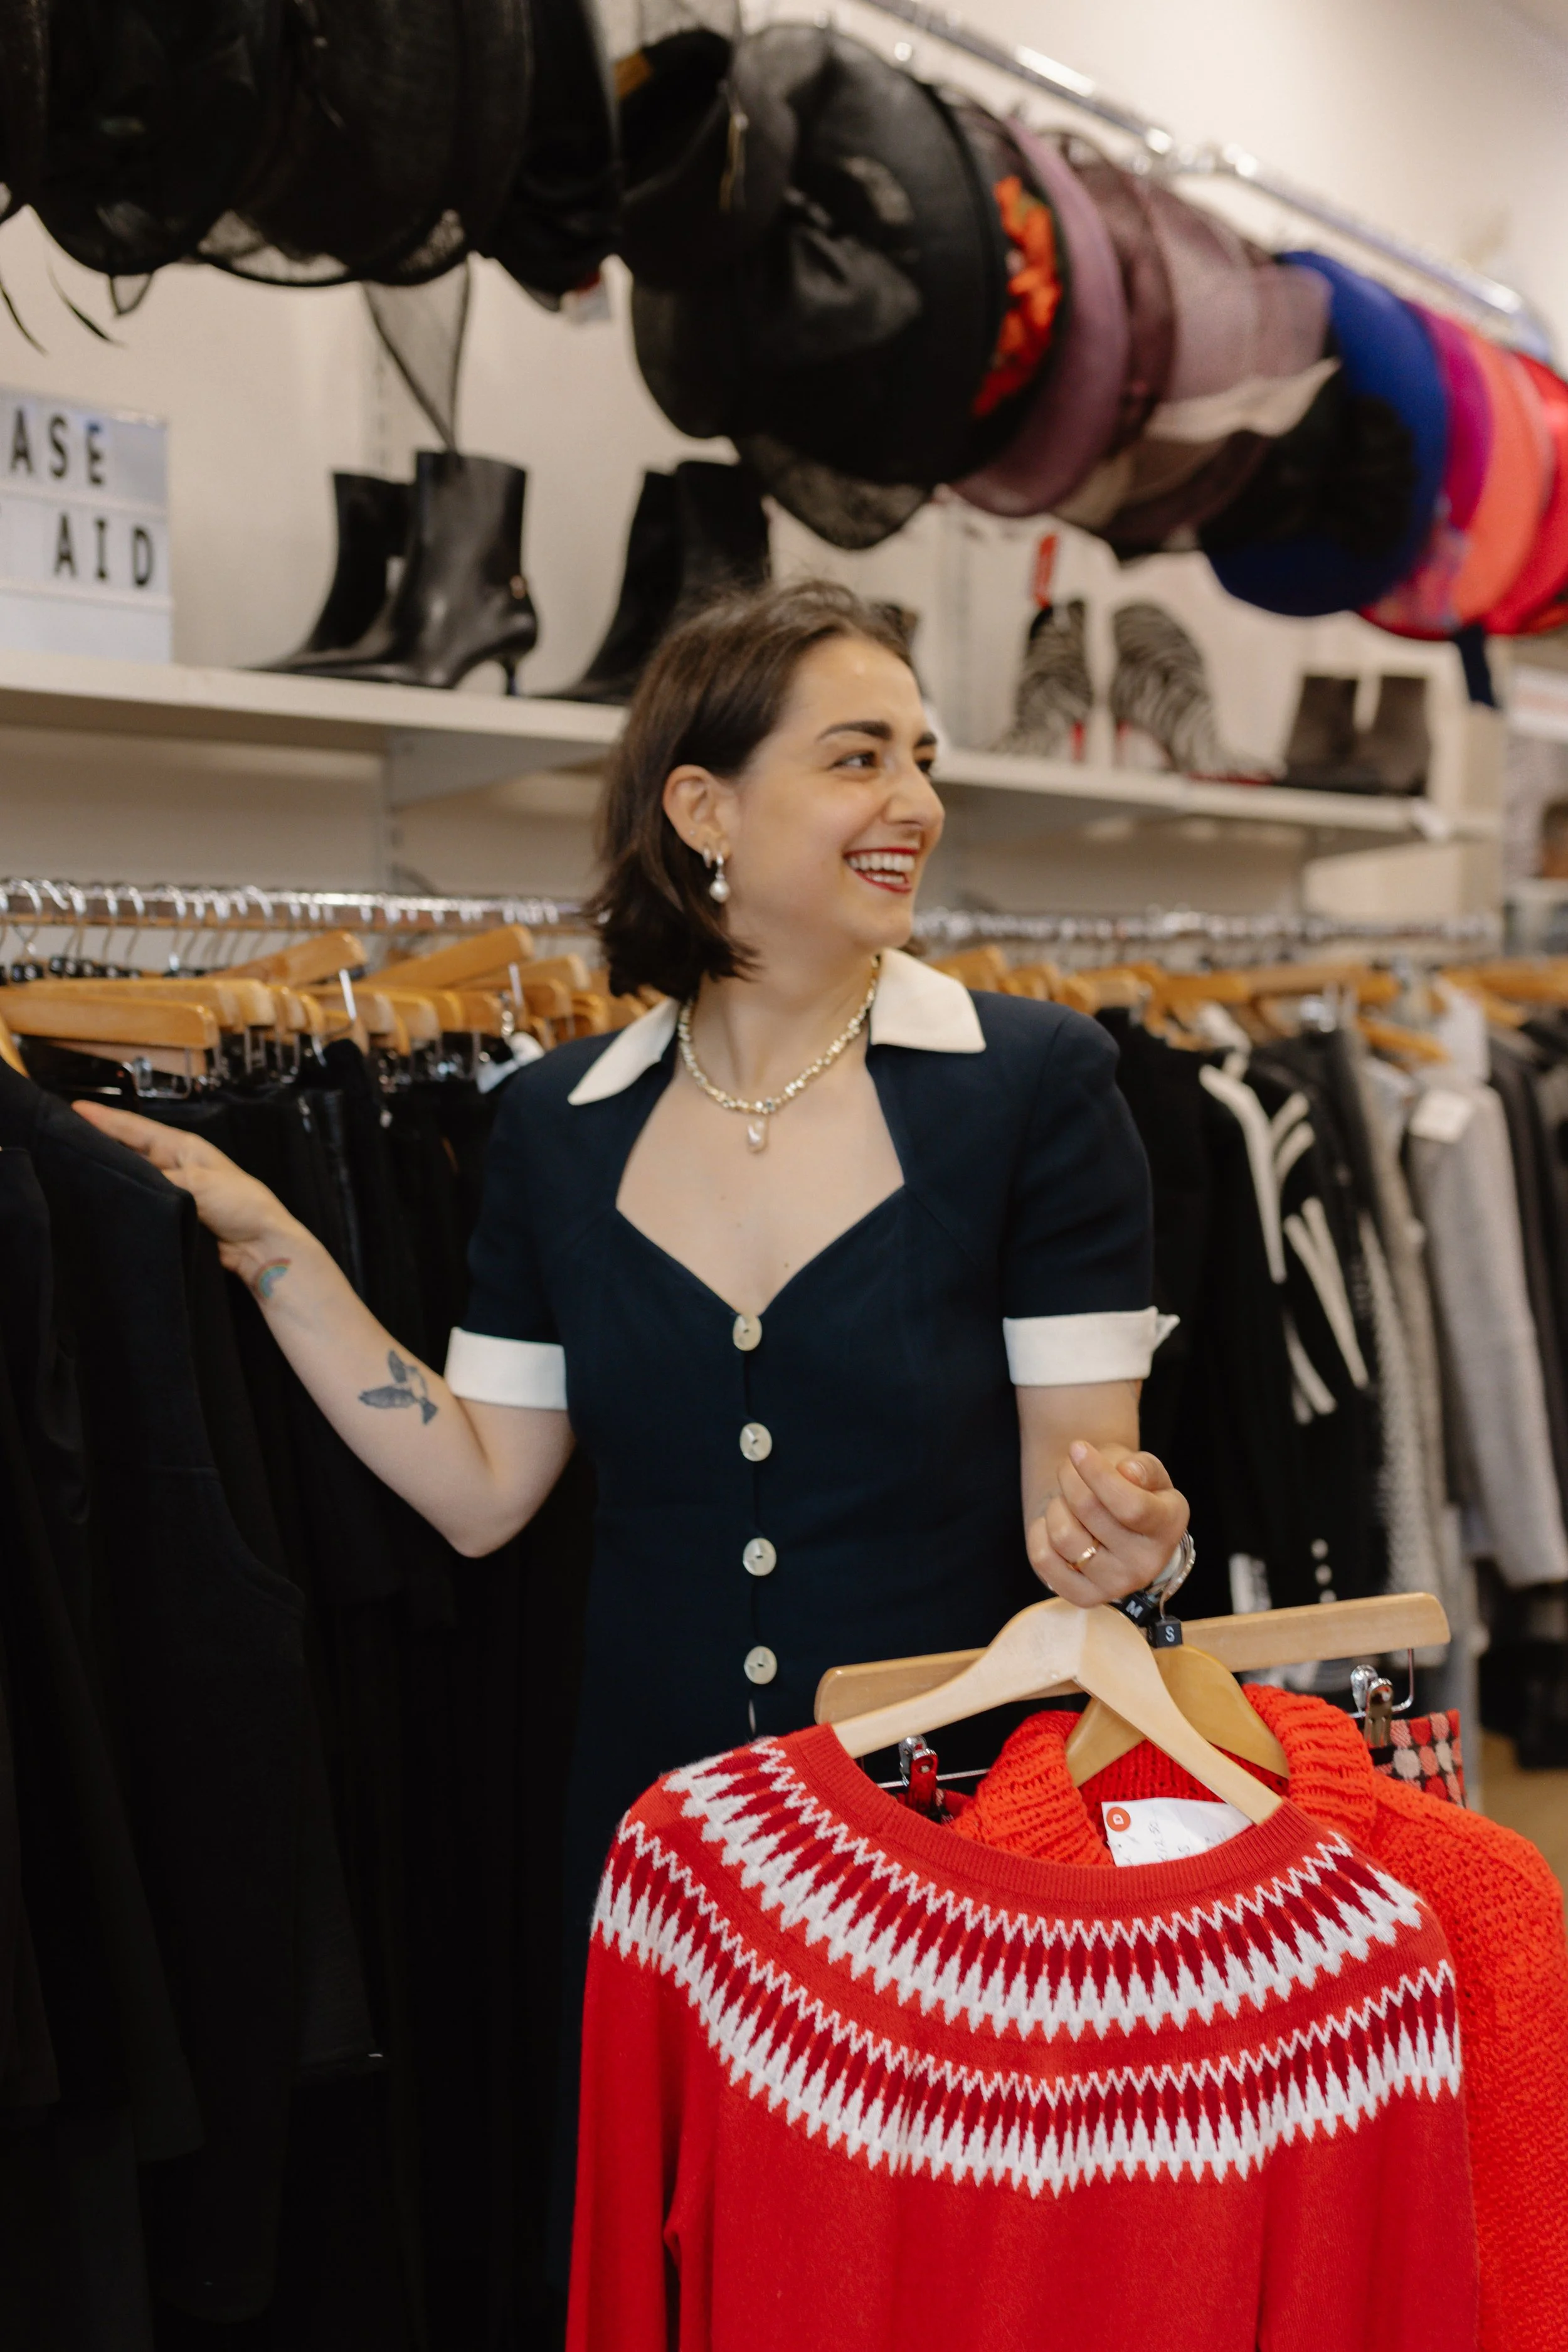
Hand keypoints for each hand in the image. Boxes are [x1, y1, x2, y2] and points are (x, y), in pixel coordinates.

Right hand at [72, 1101, 305, 1289]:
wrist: (261, 1245)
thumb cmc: (241, 1205)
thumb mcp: (199, 1183)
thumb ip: (160, 1179)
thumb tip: (127, 1179)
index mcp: (183, 1147)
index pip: (136, 1129)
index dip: (105, 1119)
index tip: (74, 1108)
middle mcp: (174, 1165)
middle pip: (128, 1150)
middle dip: (99, 1143)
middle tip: (63, 1137)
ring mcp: (172, 1191)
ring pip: (132, 1177)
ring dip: (109, 1173)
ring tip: (72, 1166)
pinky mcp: (172, 1216)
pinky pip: (141, 1204)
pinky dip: (124, 1200)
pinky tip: (102, 1201)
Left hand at [1027, 1441, 1189, 1607]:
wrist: (1117, 1526)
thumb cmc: (1131, 1489)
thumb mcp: (1146, 1471)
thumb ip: (1143, 1467)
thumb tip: (1127, 1472)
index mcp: (1168, 1526)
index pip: (1130, 1505)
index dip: (1097, 1473)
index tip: (1077, 1447)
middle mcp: (1147, 1563)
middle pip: (1090, 1511)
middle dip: (1070, 1479)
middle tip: (1069, 1470)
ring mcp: (1115, 1586)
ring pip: (1063, 1535)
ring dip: (1056, 1506)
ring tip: (1065, 1501)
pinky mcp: (1084, 1597)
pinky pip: (1042, 1559)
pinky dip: (1040, 1532)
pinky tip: (1055, 1524)